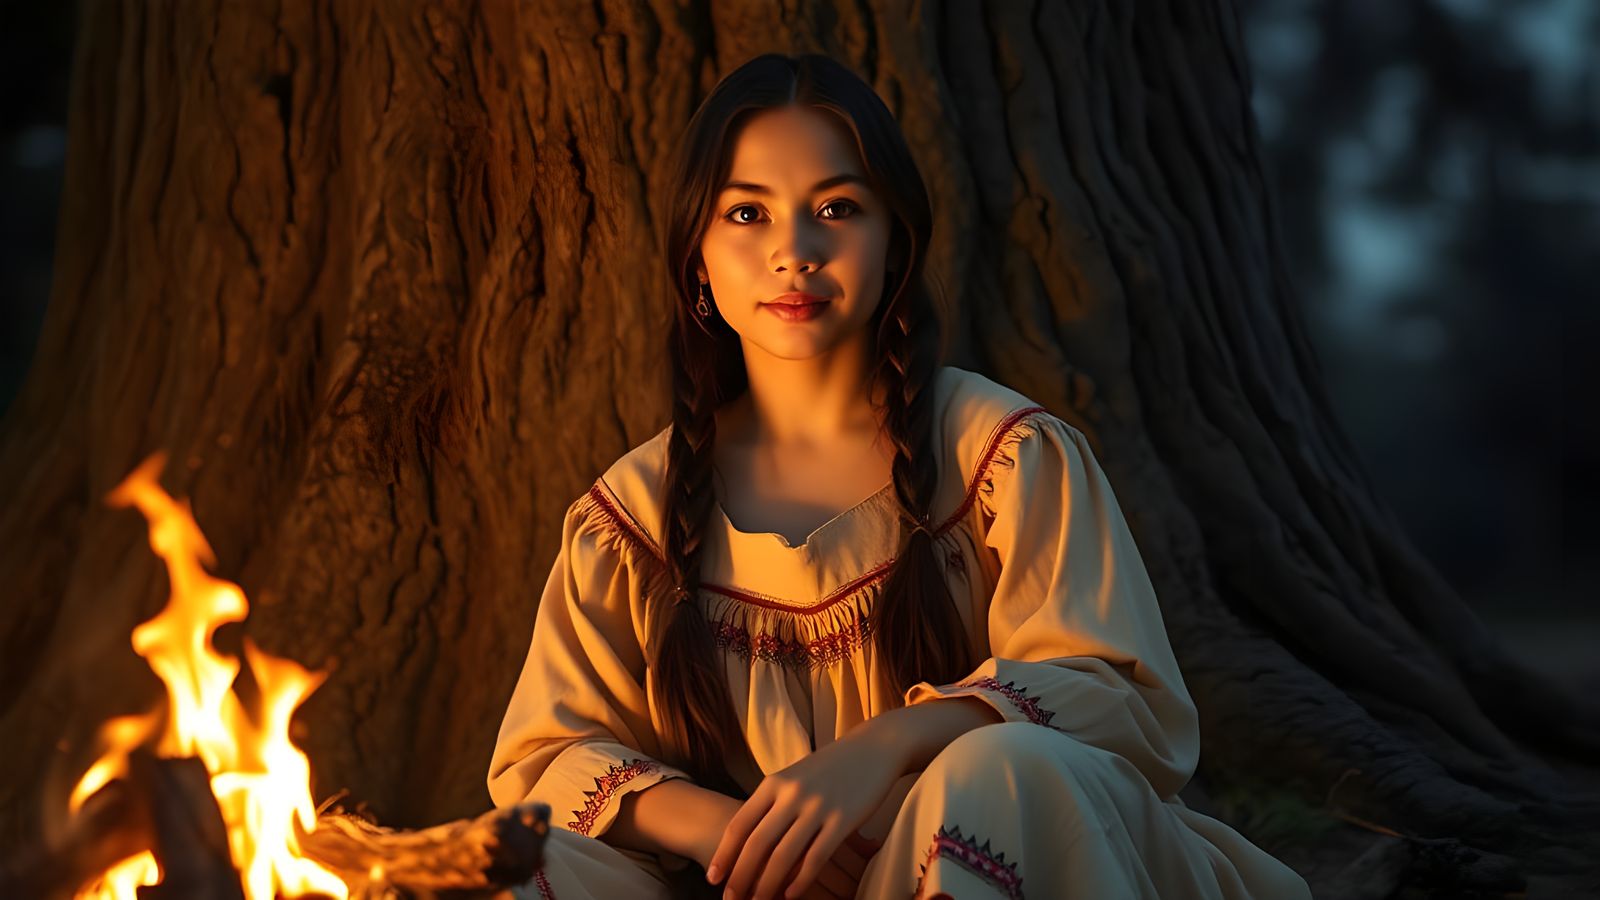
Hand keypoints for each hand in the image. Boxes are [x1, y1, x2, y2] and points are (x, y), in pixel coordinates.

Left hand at [706, 731, 903, 899]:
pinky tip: (791, 896)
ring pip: (783, 856)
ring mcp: (817, 807)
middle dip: (740, 877)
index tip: (713, 878)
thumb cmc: (830, 766)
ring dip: (767, 886)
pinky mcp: (843, 819)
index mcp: (773, 783)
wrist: (874, 747)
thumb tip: (749, 839)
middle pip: (756, 844)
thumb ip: (773, 802)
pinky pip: (816, 858)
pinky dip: (800, 881)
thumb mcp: (794, 776)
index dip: (724, 854)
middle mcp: (790, 794)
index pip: (739, 824)